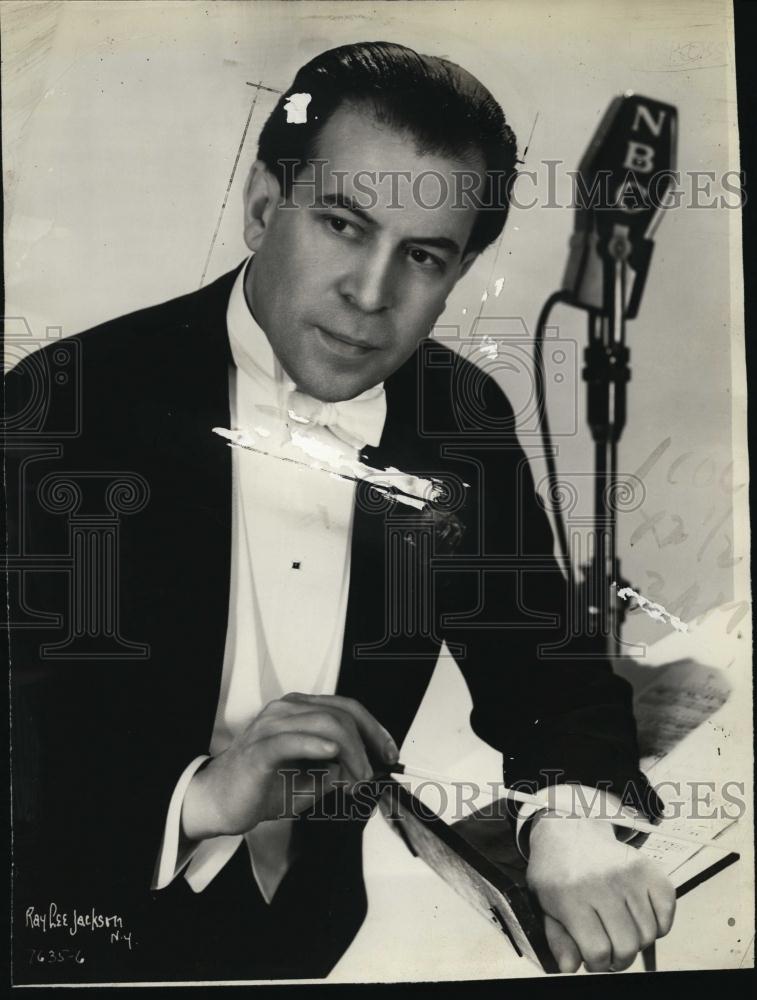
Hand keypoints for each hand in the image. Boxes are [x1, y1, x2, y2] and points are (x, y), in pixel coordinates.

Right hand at [181, 693, 397, 840]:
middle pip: (341, 712)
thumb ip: (338, 772)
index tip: (390, 752)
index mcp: (299, 710)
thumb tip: (368, 771)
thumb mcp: (311, 781)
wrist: (219, 803)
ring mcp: (272, 726)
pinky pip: (292, 740)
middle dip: (367, 742)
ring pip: (325, 723)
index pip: (346, 707)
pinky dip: (316, 745)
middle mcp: (286, 710)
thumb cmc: (263, 788)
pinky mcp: (260, 749)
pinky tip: (332, 753)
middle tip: (374, 772)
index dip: (374, 728)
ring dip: (351, 751)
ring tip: (358, 777)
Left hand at [526, 812, 675, 972]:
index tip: (592, 959)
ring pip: (648, 934)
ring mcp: (628, 874)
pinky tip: (639, 919)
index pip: (598, 951)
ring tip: (620, 931)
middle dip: (618, 959)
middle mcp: (602, 883)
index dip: (597, 964)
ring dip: (637, 942)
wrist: (570, 829)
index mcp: (571, 895)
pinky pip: (667, 911)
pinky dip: (659, 924)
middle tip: (609, 950)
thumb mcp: (544, 903)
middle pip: (627, 946)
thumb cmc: (556, 871)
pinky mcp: (648, 868)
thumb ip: (557, 938)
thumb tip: (570, 968)